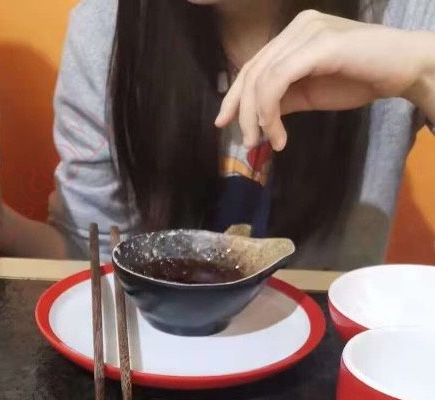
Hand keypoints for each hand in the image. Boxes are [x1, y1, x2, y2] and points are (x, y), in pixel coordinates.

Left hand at [215, 10, 434, 150]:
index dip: (235, 96)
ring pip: (262, 78)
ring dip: (258, 118)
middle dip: (243, 112)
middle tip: (248, 143)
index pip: (254, 65)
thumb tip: (257, 116)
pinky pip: (278, 81)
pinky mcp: (318, 46)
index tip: (224, 123)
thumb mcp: (312, 92)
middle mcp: (298, 27)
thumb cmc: (363, 78)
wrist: (403, 69)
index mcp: (295, 34)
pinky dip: (271, 113)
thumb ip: (284, 98)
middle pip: (252, 71)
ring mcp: (308, 32)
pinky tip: (280, 135)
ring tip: (267, 143)